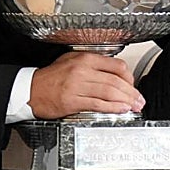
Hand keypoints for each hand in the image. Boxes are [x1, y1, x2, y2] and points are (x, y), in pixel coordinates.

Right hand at [28, 52, 144, 118]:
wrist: (30, 90)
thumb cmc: (50, 77)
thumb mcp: (71, 61)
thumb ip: (92, 64)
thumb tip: (113, 71)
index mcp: (84, 59)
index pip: (116, 66)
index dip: (129, 77)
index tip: (133, 85)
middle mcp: (82, 71)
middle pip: (116, 81)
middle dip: (132, 92)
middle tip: (139, 99)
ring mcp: (77, 86)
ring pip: (109, 92)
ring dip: (126, 101)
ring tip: (134, 106)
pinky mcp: (73, 101)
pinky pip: (98, 104)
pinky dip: (113, 107)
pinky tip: (121, 110)